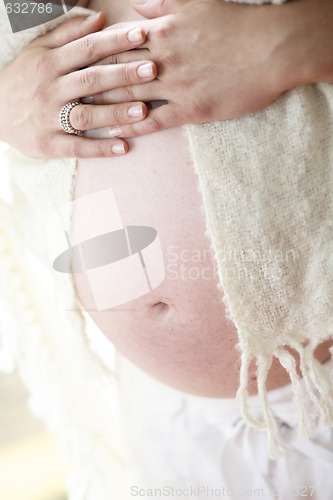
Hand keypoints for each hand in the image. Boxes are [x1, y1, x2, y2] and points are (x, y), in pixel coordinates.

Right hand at [0, 13, 156, 157]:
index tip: (142, 35)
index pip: (87, 49)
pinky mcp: (50, 144)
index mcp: (50, 62)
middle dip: (124, 75)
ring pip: (87, 115)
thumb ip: (68, 34)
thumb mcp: (39, 50)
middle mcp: (51, 89)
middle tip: (153, 70)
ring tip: (144, 110)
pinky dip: (100, 149)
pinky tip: (123, 147)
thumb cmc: (25, 78)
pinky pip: (77, 147)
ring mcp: (49, 118)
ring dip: (116, 113)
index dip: (115, 41)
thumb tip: (100, 18)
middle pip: (91, 80)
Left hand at [88, 0, 332, 137]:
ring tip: (77, 116)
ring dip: (103, 107)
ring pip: (130, 98)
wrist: (272, 48)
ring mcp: (176, 85)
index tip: (72, 63)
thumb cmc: (236, 25)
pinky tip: (113, 133)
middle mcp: (164, 59)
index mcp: (163, 32)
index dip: (92, 55)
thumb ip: (162, 4)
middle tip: (63, 94)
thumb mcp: (197, 4)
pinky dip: (132, 127)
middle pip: (116, 72)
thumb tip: (136, 6)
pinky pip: (155, 121)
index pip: (117, 45)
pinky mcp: (191, 109)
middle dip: (88, 84)